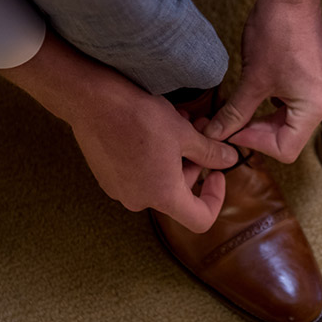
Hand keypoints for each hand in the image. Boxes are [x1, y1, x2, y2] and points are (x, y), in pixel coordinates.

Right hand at [0, 31, 237, 232]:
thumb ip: (210, 152)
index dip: (216, 199)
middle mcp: (139, 200)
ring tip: (180, 122)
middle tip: (200, 131)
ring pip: (159, 180)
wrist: (92, 101)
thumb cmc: (140, 117)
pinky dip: (153, 156)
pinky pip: (138, 173)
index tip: (217, 173)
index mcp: (163, 196)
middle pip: (179, 194)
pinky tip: (155, 127)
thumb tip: (230, 160)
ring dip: (175, 155)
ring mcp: (119, 189)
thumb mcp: (185, 134)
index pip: (200, 220)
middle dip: (194, 164)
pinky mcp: (106, 176)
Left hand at [205, 1, 321, 162]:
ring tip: (237, 109)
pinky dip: (270, 105)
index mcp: (314, 108)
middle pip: (287, 137)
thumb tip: (216, 134)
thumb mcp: (252, 79)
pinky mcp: (313, 77)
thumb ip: (235, 113)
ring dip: (261, 120)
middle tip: (227, 123)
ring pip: (288, 121)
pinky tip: (253, 93)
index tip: (230, 131)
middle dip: (255, 133)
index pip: (285, 149)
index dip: (253, 143)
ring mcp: (320, 89)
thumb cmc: (276, 32)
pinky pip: (292, 103)